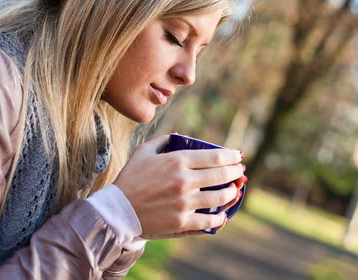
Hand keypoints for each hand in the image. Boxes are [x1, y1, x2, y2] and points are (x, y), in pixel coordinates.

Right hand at [113, 134, 243, 238]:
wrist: (116, 211)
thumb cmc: (130, 179)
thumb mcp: (143, 152)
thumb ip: (163, 141)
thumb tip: (179, 135)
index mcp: (177, 161)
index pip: (214, 157)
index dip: (231, 156)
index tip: (238, 156)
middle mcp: (184, 181)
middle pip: (221, 175)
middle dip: (236, 172)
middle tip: (241, 172)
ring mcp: (185, 203)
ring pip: (220, 198)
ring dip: (232, 193)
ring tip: (235, 191)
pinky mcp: (182, 222)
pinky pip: (209, 220)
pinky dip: (220, 217)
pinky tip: (223, 214)